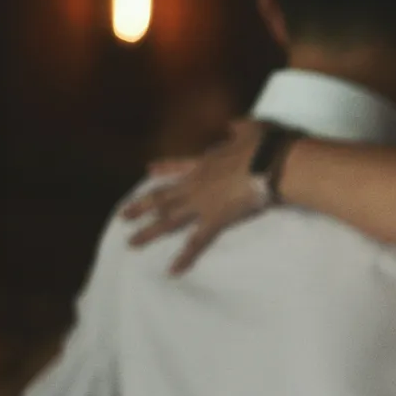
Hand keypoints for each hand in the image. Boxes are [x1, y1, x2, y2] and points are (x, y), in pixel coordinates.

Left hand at [121, 119, 274, 272]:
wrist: (273, 161)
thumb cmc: (267, 145)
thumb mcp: (253, 129)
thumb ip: (240, 128)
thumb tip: (233, 124)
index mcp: (207, 162)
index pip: (179, 166)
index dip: (163, 169)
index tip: (148, 170)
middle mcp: (196, 184)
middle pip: (162, 197)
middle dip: (141, 207)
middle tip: (122, 216)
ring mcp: (202, 203)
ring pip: (168, 220)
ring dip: (148, 232)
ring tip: (131, 243)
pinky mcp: (215, 219)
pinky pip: (196, 242)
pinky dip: (184, 258)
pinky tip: (173, 271)